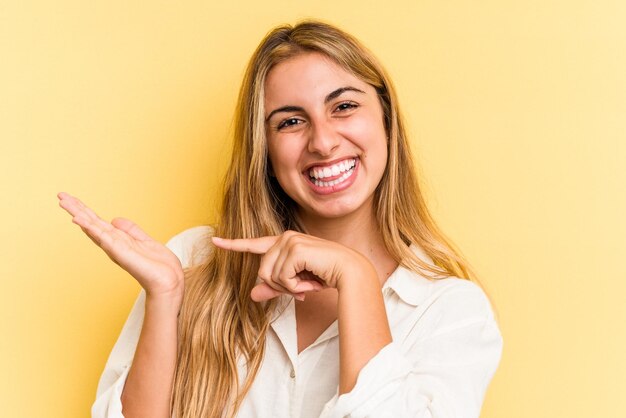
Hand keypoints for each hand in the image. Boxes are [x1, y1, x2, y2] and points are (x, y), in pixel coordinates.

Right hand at [57, 192, 184, 299]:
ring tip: (63, 202)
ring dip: (78, 214)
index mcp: (118, 240)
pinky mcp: (120, 252)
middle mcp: (113, 244)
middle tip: (60, 195)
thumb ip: (130, 230)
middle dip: (75, 209)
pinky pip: (102, 237)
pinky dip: (90, 227)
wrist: (168, 280)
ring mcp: (115, 248)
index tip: (71, 199)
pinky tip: (79, 219)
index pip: (97, 222)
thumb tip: (114, 219)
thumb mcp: (144, 241)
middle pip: (91, 223)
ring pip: (92, 227)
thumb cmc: (158, 265)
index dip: (85, 210)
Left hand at [211, 231, 370, 301]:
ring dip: (289, 287)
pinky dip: (295, 286)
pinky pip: (282, 277)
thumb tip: (252, 295)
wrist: (349, 272)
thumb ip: (274, 287)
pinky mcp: (294, 249)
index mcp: (283, 243)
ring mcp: (289, 241)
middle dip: (280, 286)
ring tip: (308, 283)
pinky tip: (310, 282)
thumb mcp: (295, 284)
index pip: (254, 244)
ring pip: (270, 275)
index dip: (233, 244)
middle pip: (262, 271)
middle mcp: (284, 238)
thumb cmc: (326, 275)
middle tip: (301, 288)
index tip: (215, 241)